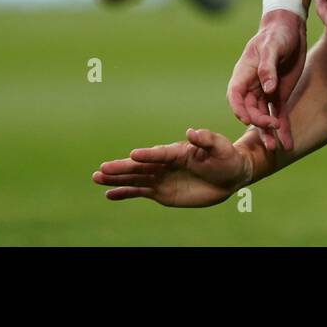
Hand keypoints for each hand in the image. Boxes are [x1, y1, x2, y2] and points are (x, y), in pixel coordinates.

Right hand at [94, 129, 251, 207]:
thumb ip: (207, 140)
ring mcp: (161, 177)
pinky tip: (109, 194)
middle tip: (102, 169)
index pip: (160, 154)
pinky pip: (140, 192)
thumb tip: (192, 132)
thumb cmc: (226, 158)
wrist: (229, 176)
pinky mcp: (161, 191)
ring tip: (97, 178)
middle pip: (141, 166)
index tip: (133, 155)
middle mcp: (165, 163)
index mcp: (178, 151)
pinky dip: (124, 193)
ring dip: (117, 179)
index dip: (148, 155)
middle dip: (122, 168)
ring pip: (136, 179)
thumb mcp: (221, 148)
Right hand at [227, 10, 305, 151]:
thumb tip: (267, 87)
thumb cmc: (276, 35)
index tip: (247, 120)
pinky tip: (287, 144)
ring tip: (275, 149)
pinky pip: (279, 115)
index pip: (235, 96)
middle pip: (250, 110)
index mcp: (243, 74)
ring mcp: (265, 93)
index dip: (239, 110)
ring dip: (269, 133)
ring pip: (264, 117)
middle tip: (271, 131)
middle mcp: (251, 87)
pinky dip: (283, 129)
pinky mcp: (279, 96)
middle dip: (258, 123)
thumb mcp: (272, 46)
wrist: (290, 30)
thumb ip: (268, 67)